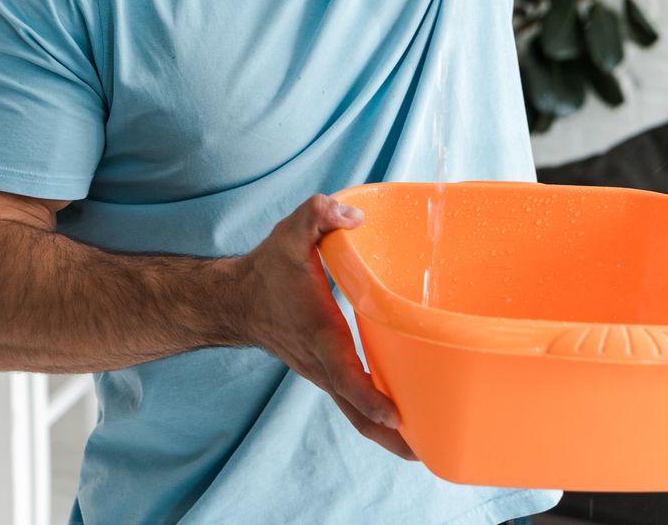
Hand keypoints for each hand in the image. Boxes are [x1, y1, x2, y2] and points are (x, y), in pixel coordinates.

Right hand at [235, 194, 414, 459]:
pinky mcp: (328, 374)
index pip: (344, 375)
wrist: (237, 301)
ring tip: (430, 447)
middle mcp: (322, 363)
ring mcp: (324, 374)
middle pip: (357, 414)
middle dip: (391, 438)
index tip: (396, 416)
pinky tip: (407, 420)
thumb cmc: (268, 268)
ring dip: (389, 436)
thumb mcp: (289, 233)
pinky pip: (355, 405)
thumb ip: (318, 216)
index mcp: (319, 335)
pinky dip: (378, 419)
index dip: (368, 398)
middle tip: (429, 453)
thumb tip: (354, 215)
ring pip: (357, 415)